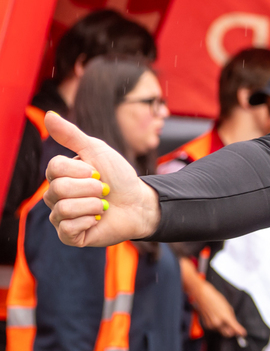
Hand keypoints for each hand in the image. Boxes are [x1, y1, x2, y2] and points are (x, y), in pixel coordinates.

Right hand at [42, 112, 159, 246]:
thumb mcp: (97, 150)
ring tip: (103, 205)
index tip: (98, 172)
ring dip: (92, 204)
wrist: (140, 202)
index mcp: (59, 176)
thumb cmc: (119, 176)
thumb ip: (72, 135)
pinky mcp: (70, 236)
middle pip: (59, 188)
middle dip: (91, 188)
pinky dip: (88, 221)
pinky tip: (98, 219)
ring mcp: (61, 216)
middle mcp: (55, 196)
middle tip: (105, 190)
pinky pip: (67, 229)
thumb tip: (49, 114)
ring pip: (63, 209)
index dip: (81, 170)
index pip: (54, 168)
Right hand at [190, 279, 246, 337]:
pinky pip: (215, 329)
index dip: (240, 332)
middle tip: (234, 327)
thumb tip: (235, 324)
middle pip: (228, 334)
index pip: (235, 328)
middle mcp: (218, 323)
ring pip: (221, 331)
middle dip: (232, 332)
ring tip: (221, 317)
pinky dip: (217, 326)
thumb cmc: (216, 299)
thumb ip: (232, 317)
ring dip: (223, 328)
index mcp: (225, 317)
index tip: (243, 333)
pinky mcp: (206, 326)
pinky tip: (216, 317)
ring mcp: (211, 325)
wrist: (203, 296)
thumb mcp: (228, 307)